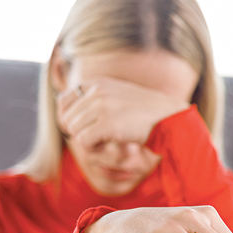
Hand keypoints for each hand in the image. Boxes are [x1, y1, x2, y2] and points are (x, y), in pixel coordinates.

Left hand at [57, 77, 189, 149]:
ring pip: (74, 131)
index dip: (68, 119)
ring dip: (87, 142)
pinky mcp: (108, 123)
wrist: (169, 118)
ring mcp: (102, 106)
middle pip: (67, 119)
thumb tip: (65, 115)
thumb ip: (94, 101)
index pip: (63, 101)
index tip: (81, 130)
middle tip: (98, 139)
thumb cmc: (144, 113)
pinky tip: (108, 146)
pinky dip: (93, 149)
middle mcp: (97, 91)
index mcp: (97, 83)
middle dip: (79, 133)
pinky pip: (83, 141)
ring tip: (105, 142)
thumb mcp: (116, 97)